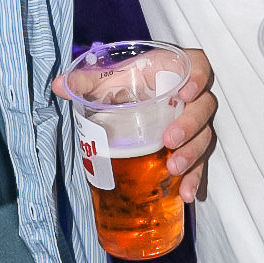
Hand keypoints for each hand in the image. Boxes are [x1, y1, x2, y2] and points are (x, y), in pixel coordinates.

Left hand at [54, 46, 217, 204]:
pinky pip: (200, 162)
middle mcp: (192, 97)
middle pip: (204, 108)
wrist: (135, 98)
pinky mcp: (192, 146)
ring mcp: (194, 123)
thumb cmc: (128, 82)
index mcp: (175, 71)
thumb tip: (58, 85)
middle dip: (190, 125)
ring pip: (204, 137)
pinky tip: (186, 194)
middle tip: (169, 140)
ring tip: (173, 169)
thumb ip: (87, 80)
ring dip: (192, 155)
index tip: (186, 91)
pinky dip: (195, 179)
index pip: (200, 67)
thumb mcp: (110, 79)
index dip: (198, 77)